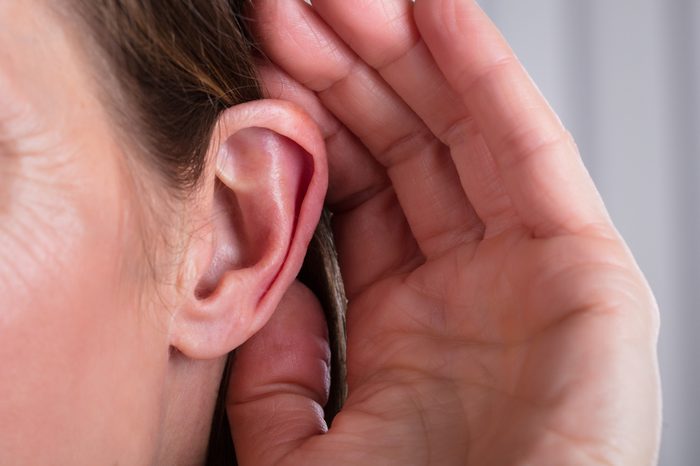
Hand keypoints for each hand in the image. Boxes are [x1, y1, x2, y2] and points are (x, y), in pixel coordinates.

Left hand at [226, 1, 660, 463]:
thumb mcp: (303, 454)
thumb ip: (278, 374)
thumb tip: (266, 285)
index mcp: (402, 327)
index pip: (350, 198)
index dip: (305, 128)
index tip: (260, 66)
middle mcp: (465, 287)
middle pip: (399, 152)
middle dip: (346, 74)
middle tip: (291, 7)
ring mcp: (526, 269)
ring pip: (458, 135)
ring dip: (404, 56)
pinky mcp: (588, 266)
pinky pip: (528, 147)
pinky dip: (484, 73)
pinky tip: (436, 12)